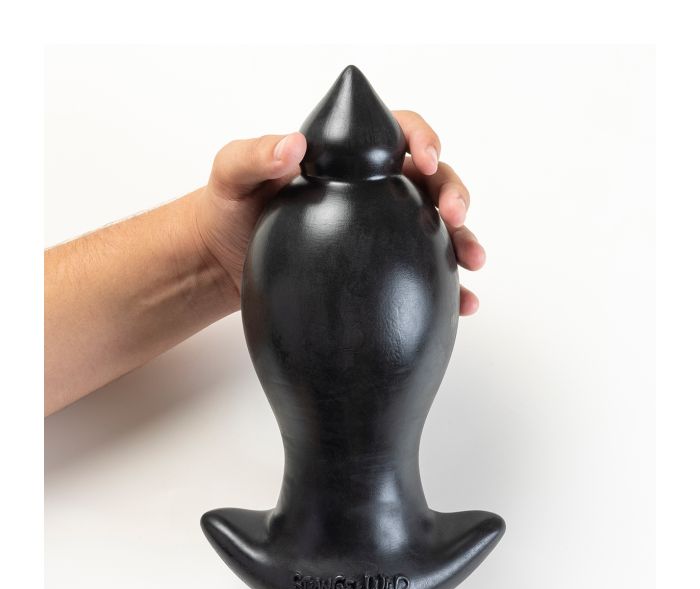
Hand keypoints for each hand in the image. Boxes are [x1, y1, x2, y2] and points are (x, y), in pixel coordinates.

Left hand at [193, 111, 484, 315]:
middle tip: (456, 217)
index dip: (420, 140)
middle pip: (429, 181)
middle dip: (453, 194)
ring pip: (433, 229)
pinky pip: (418, 272)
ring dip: (461, 242)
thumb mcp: (232, 175)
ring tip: (472, 265)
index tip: (424, 160)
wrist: (223, 261)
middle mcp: (370, 189)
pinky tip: (460, 305)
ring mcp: (376, 230)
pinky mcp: (374, 266)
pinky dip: (445, 287)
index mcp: (347, 156)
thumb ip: (256, 155)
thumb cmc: (229, 209)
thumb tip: (293, 145)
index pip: (396, 134)